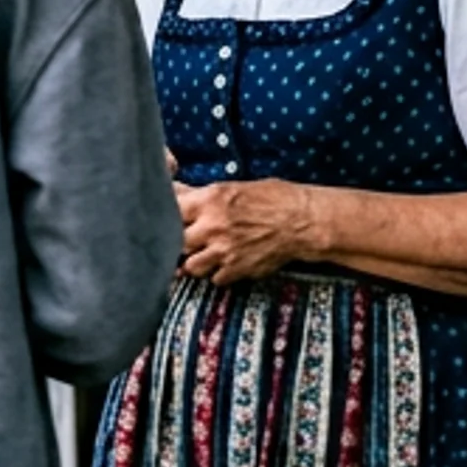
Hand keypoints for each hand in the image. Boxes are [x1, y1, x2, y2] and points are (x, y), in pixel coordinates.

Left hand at [177, 178, 327, 284]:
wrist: (302, 221)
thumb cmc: (272, 198)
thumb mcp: (233, 187)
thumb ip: (200, 195)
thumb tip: (175, 191)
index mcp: (209, 201)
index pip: (169, 211)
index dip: (164, 216)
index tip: (165, 219)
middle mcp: (212, 227)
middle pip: (175, 243)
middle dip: (177, 244)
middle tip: (184, 242)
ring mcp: (223, 251)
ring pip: (190, 267)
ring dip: (194, 262)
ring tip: (201, 255)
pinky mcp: (237, 269)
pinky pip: (215, 279)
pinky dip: (217, 274)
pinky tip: (223, 264)